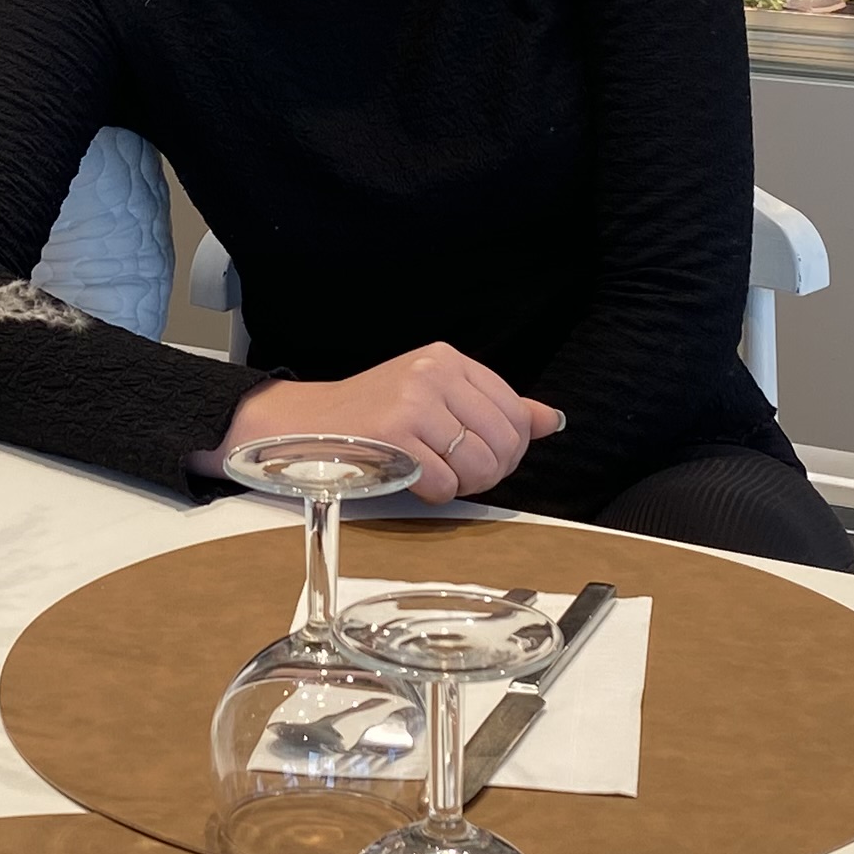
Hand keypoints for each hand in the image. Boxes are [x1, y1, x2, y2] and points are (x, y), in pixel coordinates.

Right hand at [220, 347, 562, 500]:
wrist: (303, 425)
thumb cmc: (370, 416)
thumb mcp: (435, 396)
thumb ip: (495, 407)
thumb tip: (550, 421)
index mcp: (448, 359)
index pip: (514, 412)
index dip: (507, 448)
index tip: (481, 457)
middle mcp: (433, 373)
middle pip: (503, 442)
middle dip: (489, 471)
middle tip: (460, 475)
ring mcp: (413, 402)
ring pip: (478, 465)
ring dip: (462, 485)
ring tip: (436, 476)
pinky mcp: (394, 435)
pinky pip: (444, 483)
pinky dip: (433, 494)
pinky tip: (411, 479)